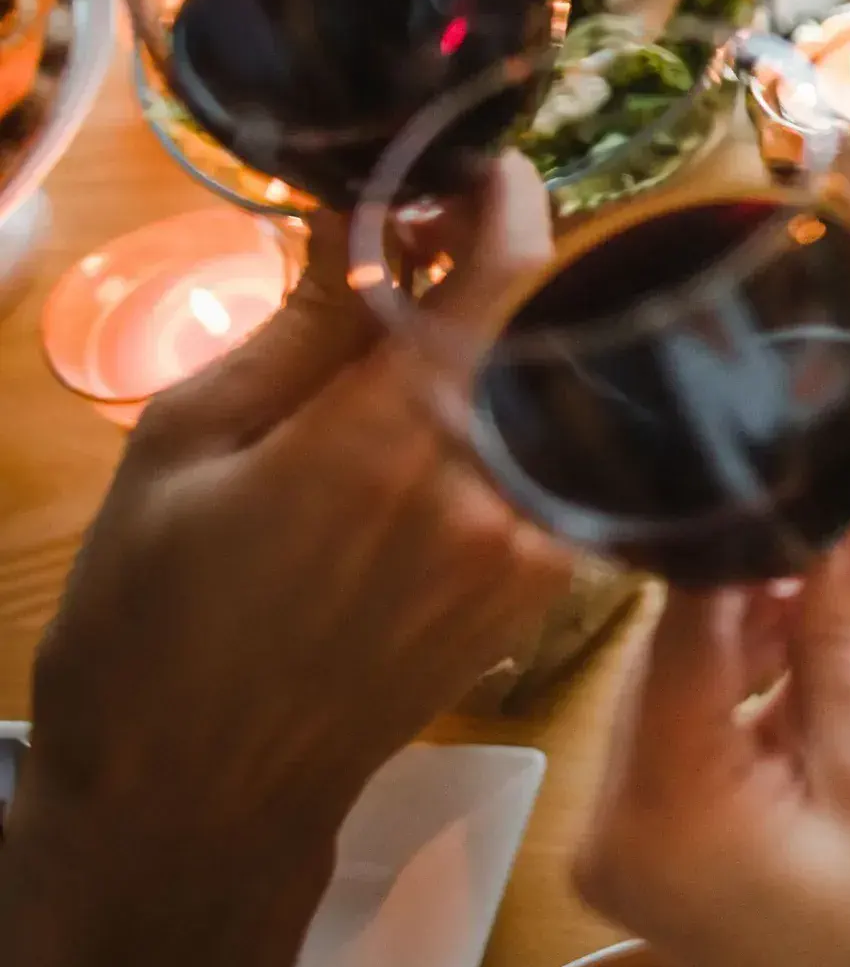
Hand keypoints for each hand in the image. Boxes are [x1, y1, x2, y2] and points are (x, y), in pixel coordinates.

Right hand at [27, 164, 572, 857]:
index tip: (477, 168)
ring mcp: (532, 550)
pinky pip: (574, 466)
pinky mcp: (544, 595)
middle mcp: (489, 491)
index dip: (511, 198)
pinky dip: (544, 414)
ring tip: (447, 320)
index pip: (515, 272)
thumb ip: (301, 325)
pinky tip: (473, 405)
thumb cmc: (154, 621)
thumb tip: (365, 214)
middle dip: (518, 261)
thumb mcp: (187, 444)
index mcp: (392, 440)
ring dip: (535, 338)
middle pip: (563, 325)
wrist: (200, 798)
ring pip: (578, 395)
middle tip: (443, 235)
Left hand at [576, 498, 849, 966]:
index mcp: (656, 802)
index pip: (682, 624)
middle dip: (758, 593)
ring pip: (683, 701)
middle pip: (671, 660)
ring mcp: (625, 853)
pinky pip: (691, 753)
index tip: (808, 476)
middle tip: (846, 528)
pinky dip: (752, 713)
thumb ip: (843, 633)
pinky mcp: (657, 868)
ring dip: (761, 650)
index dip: (751, 543)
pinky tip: (825, 688)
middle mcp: (608, 825)